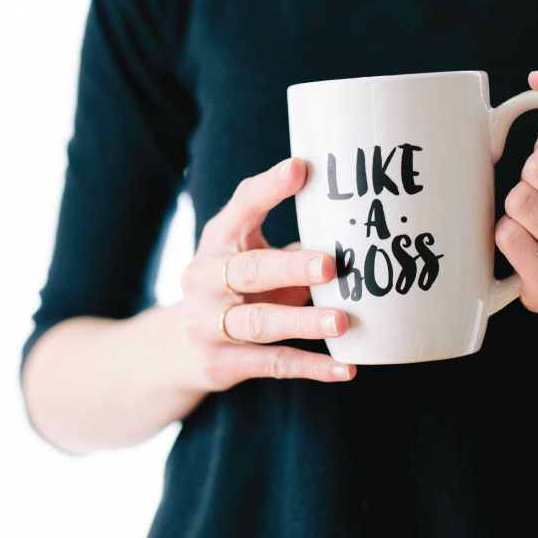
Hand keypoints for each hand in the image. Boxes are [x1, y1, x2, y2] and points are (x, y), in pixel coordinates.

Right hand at [175, 157, 354, 391]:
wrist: (181, 347)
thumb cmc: (236, 289)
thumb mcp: (252, 256)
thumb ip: (291, 244)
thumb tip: (356, 229)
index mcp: (218, 240)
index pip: (242, 207)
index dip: (270, 188)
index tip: (301, 168)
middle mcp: (203, 278)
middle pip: (248, 270)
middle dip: (290, 268)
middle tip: (329, 266)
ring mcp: (205, 323)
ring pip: (259, 323)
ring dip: (303, 322)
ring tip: (342, 321)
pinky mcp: (218, 363)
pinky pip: (271, 364)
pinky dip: (310, 367)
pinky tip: (345, 368)